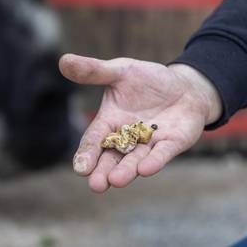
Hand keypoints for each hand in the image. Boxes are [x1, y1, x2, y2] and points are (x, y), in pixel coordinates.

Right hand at [59, 54, 221, 192]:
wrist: (184, 87)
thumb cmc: (148, 80)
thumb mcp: (120, 71)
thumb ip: (94, 71)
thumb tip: (63, 61)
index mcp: (110, 122)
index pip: (94, 139)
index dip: (87, 154)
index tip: (80, 167)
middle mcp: (127, 138)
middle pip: (112, 158)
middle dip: (103, 171)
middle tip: (96, 185)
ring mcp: (149, 143)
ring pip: (134, 160)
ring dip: (126, 171)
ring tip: (116, 181)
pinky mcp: (172, 144)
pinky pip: (162, 153)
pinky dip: (154, 161)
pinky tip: (145, 169)